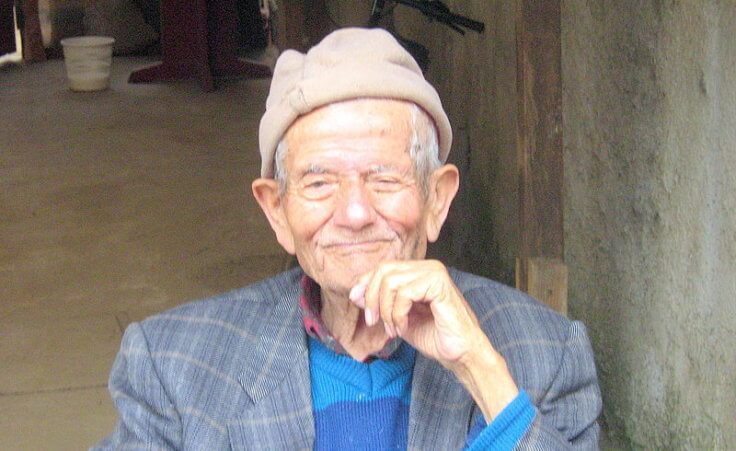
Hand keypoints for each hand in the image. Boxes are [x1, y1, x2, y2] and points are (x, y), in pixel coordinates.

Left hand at [348, 259, 518, 419]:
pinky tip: (404, 327)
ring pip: (391, 281)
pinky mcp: (439, 284)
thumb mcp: (396, 317)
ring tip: (393, 328)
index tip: (359, 306)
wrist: (459, 353)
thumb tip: (354, 293)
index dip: (365, 284)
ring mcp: (434, 272)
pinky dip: (398, 314)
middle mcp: (427, 267)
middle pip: (384, 270)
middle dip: (372, 297)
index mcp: (418, 271)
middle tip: (374, 321)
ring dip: (386, 310)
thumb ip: (379, 303)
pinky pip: (404, 293)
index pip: (382, 268)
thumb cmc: (433, 336)